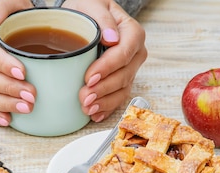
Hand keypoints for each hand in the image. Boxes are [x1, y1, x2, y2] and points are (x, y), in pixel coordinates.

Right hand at [0, 0, 36, 125]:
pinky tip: (9, 120)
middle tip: (31, 94)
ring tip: (27, 108)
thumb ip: (0, 7)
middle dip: (7, 88)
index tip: (23, 72)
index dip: (2, 64)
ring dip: (5, 104)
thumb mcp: (12, 4)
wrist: (20, 27)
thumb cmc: (17, 15)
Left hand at [62, 0, 147, 121]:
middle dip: (103, 89)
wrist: (84, 19)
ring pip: (122, 90)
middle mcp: (135, 53)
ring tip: (87, 108)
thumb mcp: (92, 5)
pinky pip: (118, 98)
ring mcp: (130, 69)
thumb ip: (102, 18)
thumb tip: (111, 38)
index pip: (123, 53)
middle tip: (84, 96)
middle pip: (123, 75)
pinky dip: (106, 108)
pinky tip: (95, 114)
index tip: (89, 76)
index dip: (107, 67)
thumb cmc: (88, 10)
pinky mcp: (121, 81)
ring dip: (105, 102)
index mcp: (132, 33)